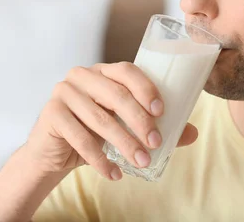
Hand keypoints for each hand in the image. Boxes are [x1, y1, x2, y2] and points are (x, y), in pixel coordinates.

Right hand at [23, 62, 197, 180]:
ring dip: (124, 143)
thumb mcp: (126, 127)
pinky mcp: (51, 114)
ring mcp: (63, 92)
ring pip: (100, 118)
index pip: (127, 71)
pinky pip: (79, 137)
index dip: (145, 88)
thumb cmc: (95, 133)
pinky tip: (114, 173)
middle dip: (139, 121)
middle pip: (116, 95)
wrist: (55, 152)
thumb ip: (155, 127)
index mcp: (103, 71)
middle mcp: (82, 75)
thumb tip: (193, 133)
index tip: (161, 112)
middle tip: (155, 144)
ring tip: (142, 162)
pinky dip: (100, 159)